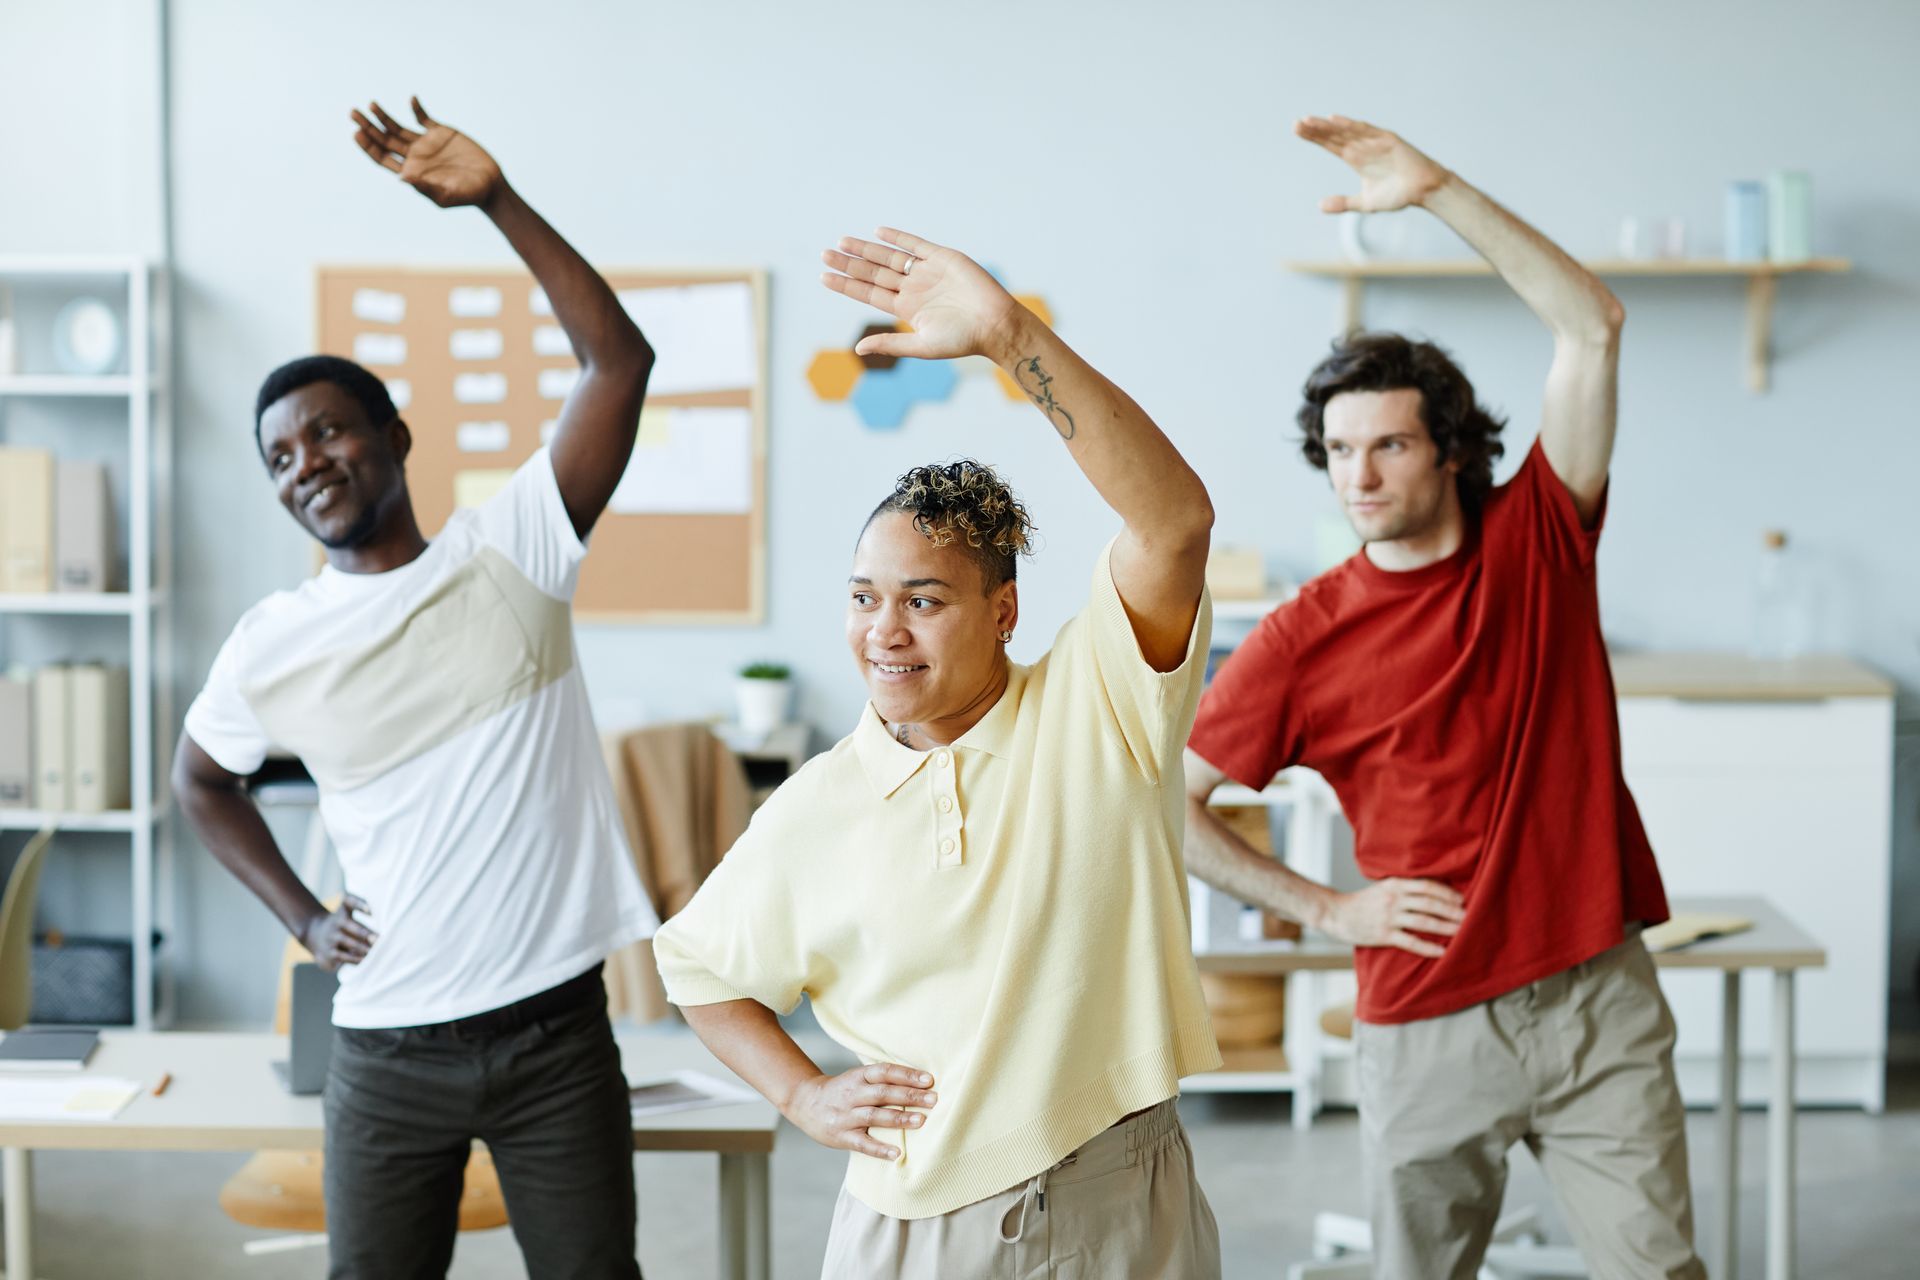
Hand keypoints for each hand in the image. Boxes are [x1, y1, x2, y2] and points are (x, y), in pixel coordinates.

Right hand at [300, 894, 376, 970]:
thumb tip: (376, 923)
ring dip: (363, 948)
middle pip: (354, 928)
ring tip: (375, 951)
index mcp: (343, 911)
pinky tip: (366, 959)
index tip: (370, 910)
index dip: (360, 905)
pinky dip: (356, 959)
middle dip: (366, 934)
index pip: (350, 902)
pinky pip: (344, 957)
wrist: (314, 933)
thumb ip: (360, 907)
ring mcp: (332, 939)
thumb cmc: (341, 921)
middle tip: (378, 939)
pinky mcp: (329, 953)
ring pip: (350, 944)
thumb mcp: (346, 910)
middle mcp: (336, 923)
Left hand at [350, 97, 505, 208]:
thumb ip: (425, 187)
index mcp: (410, 171)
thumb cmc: (467, 196)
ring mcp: (426, 143)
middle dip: (368, 126)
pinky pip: (423, 118)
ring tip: (371, 104)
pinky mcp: (441, 132)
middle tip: (353, 113)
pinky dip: (417, 108)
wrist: (490, 185)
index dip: (368, 146)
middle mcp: (414, 156)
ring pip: (397, 127)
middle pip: (384, 139)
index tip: (358, 133)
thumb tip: (402, 178)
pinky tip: (412, 100)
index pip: (382, 157)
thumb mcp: (445, 194)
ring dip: (383, 116)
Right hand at [782, 1062, 937, 1160]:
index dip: (907, 1074)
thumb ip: (882, 1081)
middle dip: (910, 1096)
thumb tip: (920, 1083)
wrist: (804, 1102)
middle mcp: (852, 1094)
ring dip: (899, 1118)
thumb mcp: (858, 1078)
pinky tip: (897, 1153)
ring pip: (874, 1116)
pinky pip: (862, 1143)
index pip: (885, 1072)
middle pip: (883, 1093)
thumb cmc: (842, 1091)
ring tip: (921, 1121)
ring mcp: (846, 1116)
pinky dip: (880, 1149)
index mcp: (858, 1077)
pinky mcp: (841, 1136)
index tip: (929, 1080)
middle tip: (934, 1100)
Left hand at [821, 229, 1023, 362]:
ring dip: (866, 249)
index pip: (868, 294)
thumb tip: (857, 349)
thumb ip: (890, 343)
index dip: (846, 285)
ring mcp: (926, 272)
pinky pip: (916, 244)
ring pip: (889, 258)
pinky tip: (878, 232)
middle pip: (873, 273)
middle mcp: (913, 289)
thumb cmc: (963, 340)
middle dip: (850, 263)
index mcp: (906, 310)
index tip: (824, 276)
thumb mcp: (922, 346)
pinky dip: (898, 238)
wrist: (996, 325)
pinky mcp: (943, 258)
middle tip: (825, 253)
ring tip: (842, 242)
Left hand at [1295, 115, 1449, 214]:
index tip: (1296, 130)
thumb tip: (1319, 206)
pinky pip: (1366, 130)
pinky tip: (1334, 120)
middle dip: (1315, 130)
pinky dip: (1350, 125)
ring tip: (1308, 121)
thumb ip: (1344, 203)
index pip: (1330, 144)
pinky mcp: (1387, 139)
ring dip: (1327, 125)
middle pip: (1334, 135)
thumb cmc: (1397, 195)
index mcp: (1356, 158)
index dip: (1314, 137)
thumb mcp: (1365, 203)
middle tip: (1295, 124)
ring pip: (1346, 130)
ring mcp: (1374, 141)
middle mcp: (1362, 147)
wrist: (1423, 191)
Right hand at [1320, 878, 1463, 958]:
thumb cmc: (1363, 901)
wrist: (1336, 913)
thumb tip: (1434, 892)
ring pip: (1423, 922)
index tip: (1461, 900)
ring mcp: (1388, 917)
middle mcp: (1393, 899)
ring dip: (1445, 927)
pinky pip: (1411, 942)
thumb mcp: (1383, 887)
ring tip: (1462, 931)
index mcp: (1394, 885)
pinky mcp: (1384, 935)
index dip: (1446, 893)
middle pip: (1429, 904)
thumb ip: (1405, 888)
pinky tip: (1442, 952)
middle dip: (1451, 911)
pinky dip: (1428, 947)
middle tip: (1470, 917)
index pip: (1427, 886)